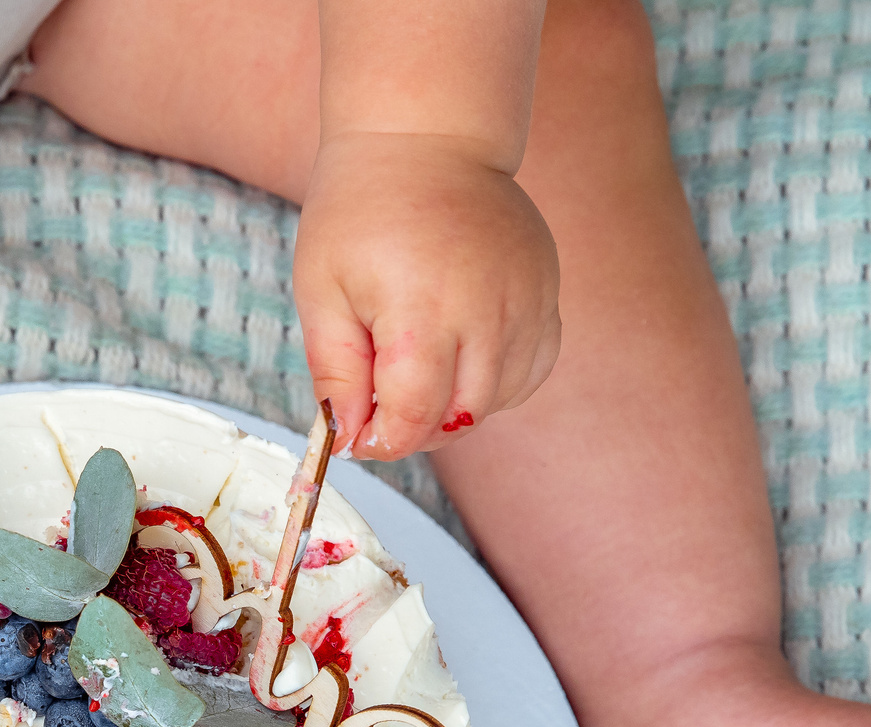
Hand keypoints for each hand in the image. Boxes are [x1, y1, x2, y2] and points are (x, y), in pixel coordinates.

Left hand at [293, 131, 560, 458]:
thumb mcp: (322, 291)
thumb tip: (347, 440)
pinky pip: (531, 369)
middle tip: (380, 402)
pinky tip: (461, 357)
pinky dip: (496, 383)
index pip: (415, 418)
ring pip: (498, 400)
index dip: (382, 441)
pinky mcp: (547, 291)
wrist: (427, 140)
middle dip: (415, 429)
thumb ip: (337, 372)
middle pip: (460, 417)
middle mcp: (487, 310)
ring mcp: (527, 300)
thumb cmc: (361, 213)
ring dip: (454, 408)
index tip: (358, 434)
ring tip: (417, 368)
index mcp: (422, 310)